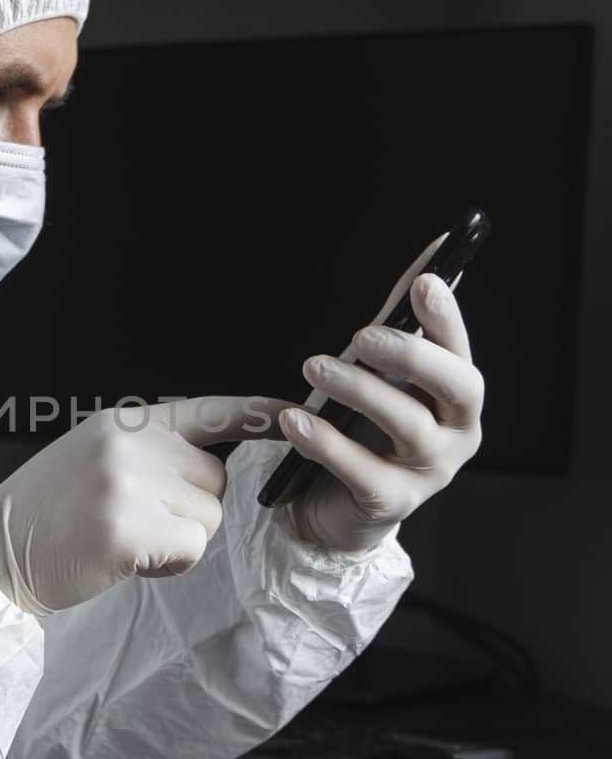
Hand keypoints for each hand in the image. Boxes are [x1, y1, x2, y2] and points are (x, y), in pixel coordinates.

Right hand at [0, 395, 289, 613]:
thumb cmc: (44, 515)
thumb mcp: (92, 458)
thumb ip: (145, 451)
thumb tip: (207, 465)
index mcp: (122, 421)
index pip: (208, 409)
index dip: (257, 412)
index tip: (292, 412)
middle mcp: (128, 442)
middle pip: (216, 478)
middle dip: (190, 509)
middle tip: (135, 521)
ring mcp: (128, 482)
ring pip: (208, 516)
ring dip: (178, 539)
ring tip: (124, 539)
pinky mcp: (129, 527)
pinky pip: (192, 547)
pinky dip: (169, 564)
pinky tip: (126, 559)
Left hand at [281, 232, 484, 555]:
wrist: (333, 504)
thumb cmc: (363, 428)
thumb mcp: (381, 372)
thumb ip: (402, 320)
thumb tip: (434, 253)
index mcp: (457, 397)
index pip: (462, 350)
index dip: (447, 317)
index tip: (424, 283)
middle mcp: (456, 434)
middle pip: (456, 387)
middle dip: (411, 355)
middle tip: (361, 334)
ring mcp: (428, 472)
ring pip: (408, 425)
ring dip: (360, 390)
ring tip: (314, 366)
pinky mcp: (391, 503)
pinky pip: (362, 470)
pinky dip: (326, 442)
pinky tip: (295, 421)